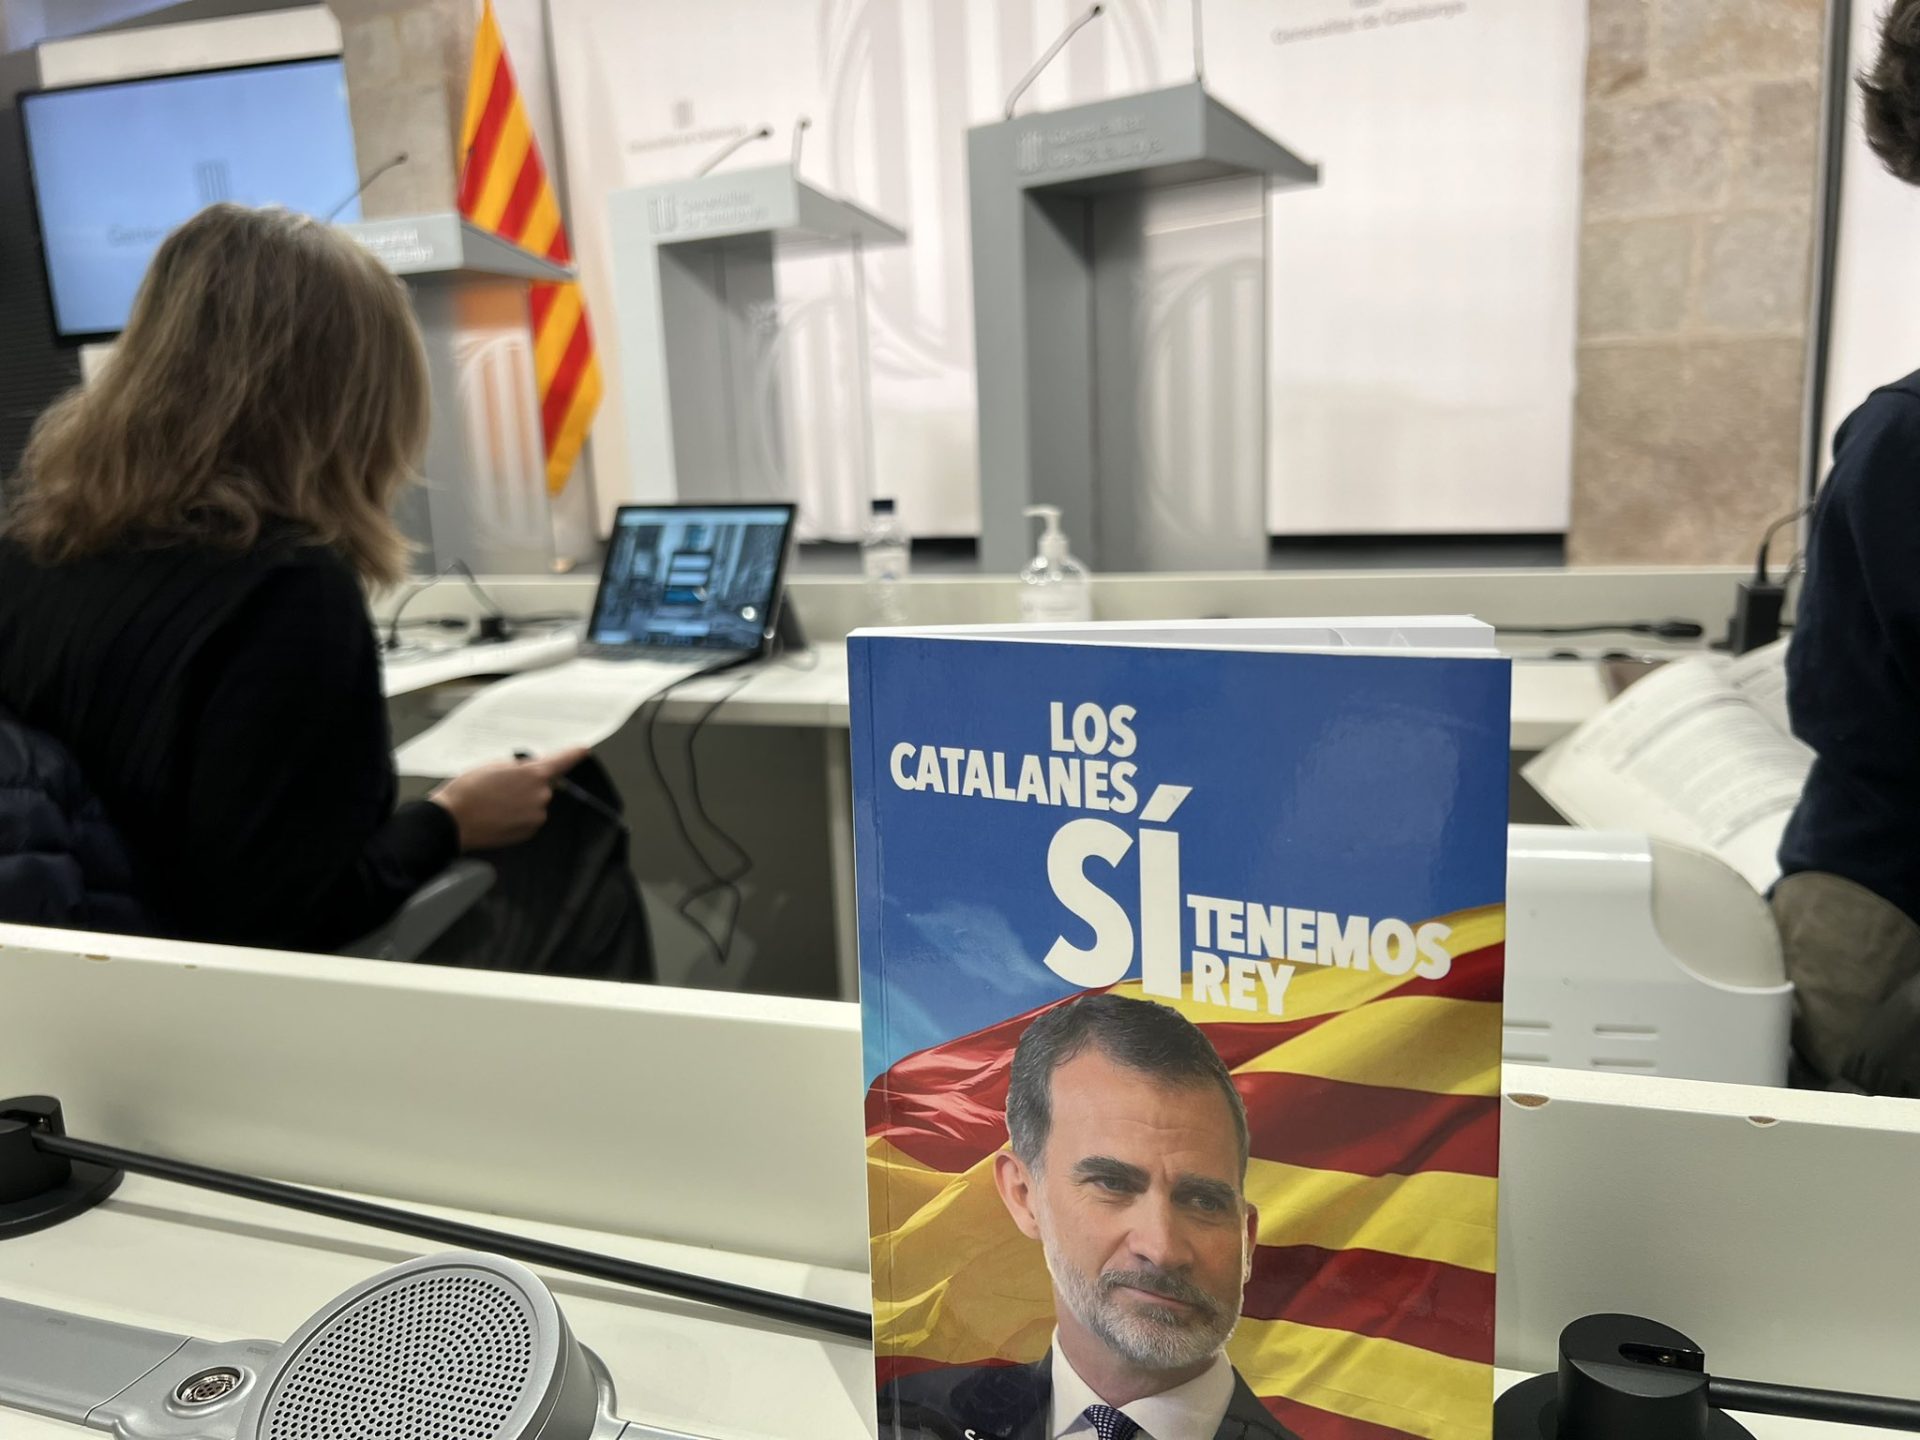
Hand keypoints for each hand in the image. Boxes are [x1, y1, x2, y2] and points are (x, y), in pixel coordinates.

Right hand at [428, 747, 589, 851]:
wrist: (453, 821)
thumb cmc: (468, 790)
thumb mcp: (493, 765)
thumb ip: (518, 767)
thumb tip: (526, 770)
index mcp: (533, 774)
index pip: (562, 761)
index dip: (573, 754)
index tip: (583, 749)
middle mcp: (541, 796)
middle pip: (544, 784)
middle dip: (529, 782)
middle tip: (503, 785)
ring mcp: (536, 816)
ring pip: (535, 802)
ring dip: (522, 800)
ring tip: (495, 801)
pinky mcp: (528, 831)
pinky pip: (529, 818)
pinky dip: (518, 815)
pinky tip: (498, 814)